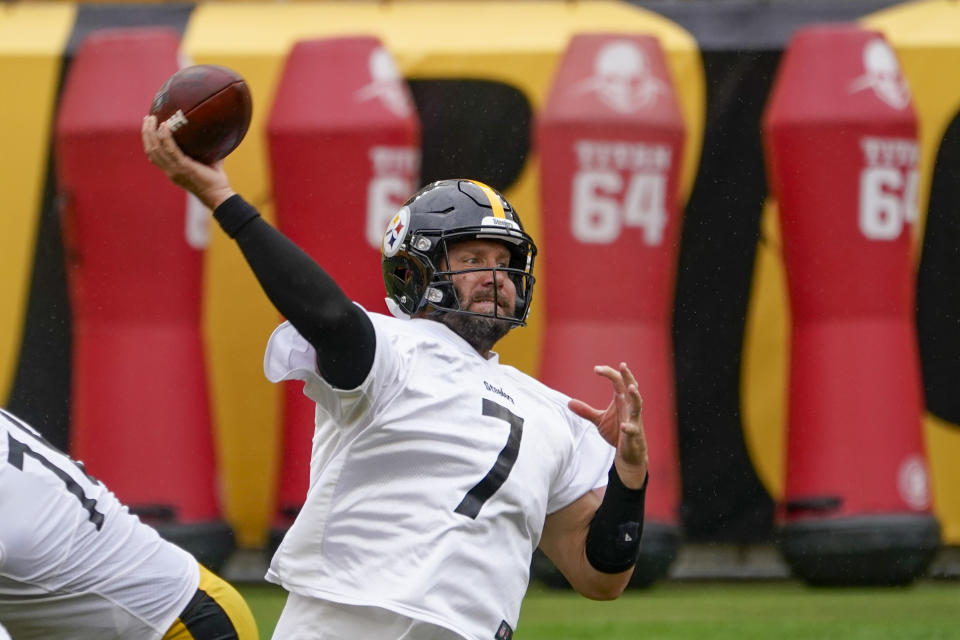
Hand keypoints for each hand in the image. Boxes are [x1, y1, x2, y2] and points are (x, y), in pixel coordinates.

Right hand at [141, 115, 235, 209]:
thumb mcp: (206, 162)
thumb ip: (205, 149)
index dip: (148, 141)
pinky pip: (170, 150)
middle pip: (151, 150)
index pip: (153, 155)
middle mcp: (170, 170)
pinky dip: (166, 137)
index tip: (148, 126)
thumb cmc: (215, 180)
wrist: (219, 195)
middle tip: (147, 118)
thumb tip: (214, 132)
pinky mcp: (184, 167)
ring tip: (152, 118)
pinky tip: (165, 126)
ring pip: (156, 149)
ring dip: (151, 132)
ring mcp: (175, 170)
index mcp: (172, 170)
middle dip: (146, 133)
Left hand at [568, 362, 647, 488]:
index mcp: (621, 400)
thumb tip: (569, 403)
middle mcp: (629, 407)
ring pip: (638, 405)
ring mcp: (634, 419)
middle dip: (628, 377)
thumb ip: (586, 411)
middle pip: (631, 387)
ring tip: (631, 388)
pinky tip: (623, 426)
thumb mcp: (599, 420)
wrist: (629, 452)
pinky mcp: (634, 434)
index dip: (609, 373)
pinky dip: (628, 427)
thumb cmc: (617, 432)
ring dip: (635, 396)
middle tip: (622, 366)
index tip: (596, 369)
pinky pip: (633, 429)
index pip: (617, 382)